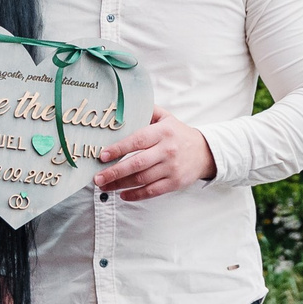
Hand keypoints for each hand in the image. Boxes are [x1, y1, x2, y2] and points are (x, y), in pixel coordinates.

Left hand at [92, 106, 213, 200]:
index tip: (102, 155)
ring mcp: (171, 168)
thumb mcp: (166, 117)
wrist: (205, 152)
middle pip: (137, 163)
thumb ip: (147, 111)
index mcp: (163, 132)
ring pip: (142, 179)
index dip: (119, 148)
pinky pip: (152, 191)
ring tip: (104, 186)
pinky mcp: (175, 183)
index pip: (137, 140)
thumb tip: (124, 108)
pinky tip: (123, 195)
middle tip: (97, 178)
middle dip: (114, 172)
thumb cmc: (179, 134)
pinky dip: (136, 195)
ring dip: (120, 185)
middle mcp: (167, 150)